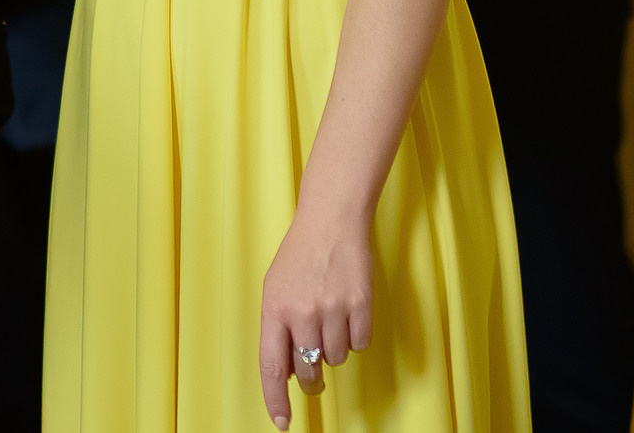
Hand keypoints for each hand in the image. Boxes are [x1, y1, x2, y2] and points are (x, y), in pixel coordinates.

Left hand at [258, 201, 372, 430]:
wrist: (331, 220)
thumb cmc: (300, 256)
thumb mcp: (275, 290)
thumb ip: (277, 330)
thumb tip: (288, 374)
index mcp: (274, 309)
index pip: (272, 367)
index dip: (276, 400)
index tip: (283, 423)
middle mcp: (302, 312)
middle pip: (309, 371)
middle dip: (312, 377)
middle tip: (314, 364)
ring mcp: (332, 308)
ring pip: (337, 358)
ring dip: (335, 347)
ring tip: (330, 316)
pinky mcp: (361, 304)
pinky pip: (361, 344)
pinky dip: (356, 335)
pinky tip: (348, 311)